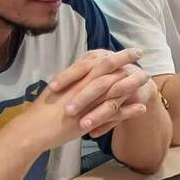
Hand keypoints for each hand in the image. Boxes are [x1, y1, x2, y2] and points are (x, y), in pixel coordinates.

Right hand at [24, 49, 153, 150]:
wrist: (33, 129)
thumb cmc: (42, 112)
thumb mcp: (58, 91)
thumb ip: (72, 83)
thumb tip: (80, 77)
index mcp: (76, 79)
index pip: (98, 61)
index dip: (115, 55)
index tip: (128, 50)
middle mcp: (83, 87)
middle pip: (109, 68)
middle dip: (125, 59)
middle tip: (140, 52)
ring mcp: (88, 102)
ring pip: (115, 89)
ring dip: (133, 83)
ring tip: (147, 78)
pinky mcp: (90, 119)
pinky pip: (114, 113)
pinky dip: (129, 111)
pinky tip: (142, 108)